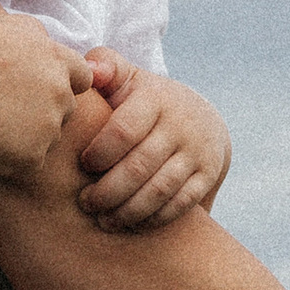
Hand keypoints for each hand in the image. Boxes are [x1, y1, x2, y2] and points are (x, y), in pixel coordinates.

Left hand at [69, 64, 231, 229]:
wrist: (201, 120)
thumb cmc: (145, 102)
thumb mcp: (128, 79)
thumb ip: (106, 66)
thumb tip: (87, 69)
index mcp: (156, 99)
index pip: (124, 130)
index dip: (100, 153)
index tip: (83, 166)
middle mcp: (181, 125)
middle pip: (139, 166)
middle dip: (107, 190)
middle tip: (85, 203)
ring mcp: (197, 153)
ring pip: (159, 190)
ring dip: (127, 210)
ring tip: (103, 220)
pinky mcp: (206, 176)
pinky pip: (179, 205)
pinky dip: (152, 219)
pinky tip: (129, 223)